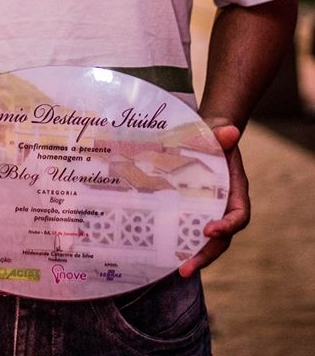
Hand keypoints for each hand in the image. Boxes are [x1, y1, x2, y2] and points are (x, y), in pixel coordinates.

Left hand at [178, 123, 249, 277]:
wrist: (207, 138)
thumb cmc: (215, 137)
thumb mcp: (218, 134)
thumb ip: (223, 134)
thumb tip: (231, 132)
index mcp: (236, 191)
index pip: (239, 216)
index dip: (227, 226)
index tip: (209, 230)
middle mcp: (225, 207)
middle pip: (222, 239)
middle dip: (206, 255)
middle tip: (185, 268)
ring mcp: (209, 211)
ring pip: (207, 242)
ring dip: (193, 256)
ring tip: (176, 270)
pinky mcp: (193, 211)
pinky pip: (190, 231)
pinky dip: (180, 243)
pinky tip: (163, 253)